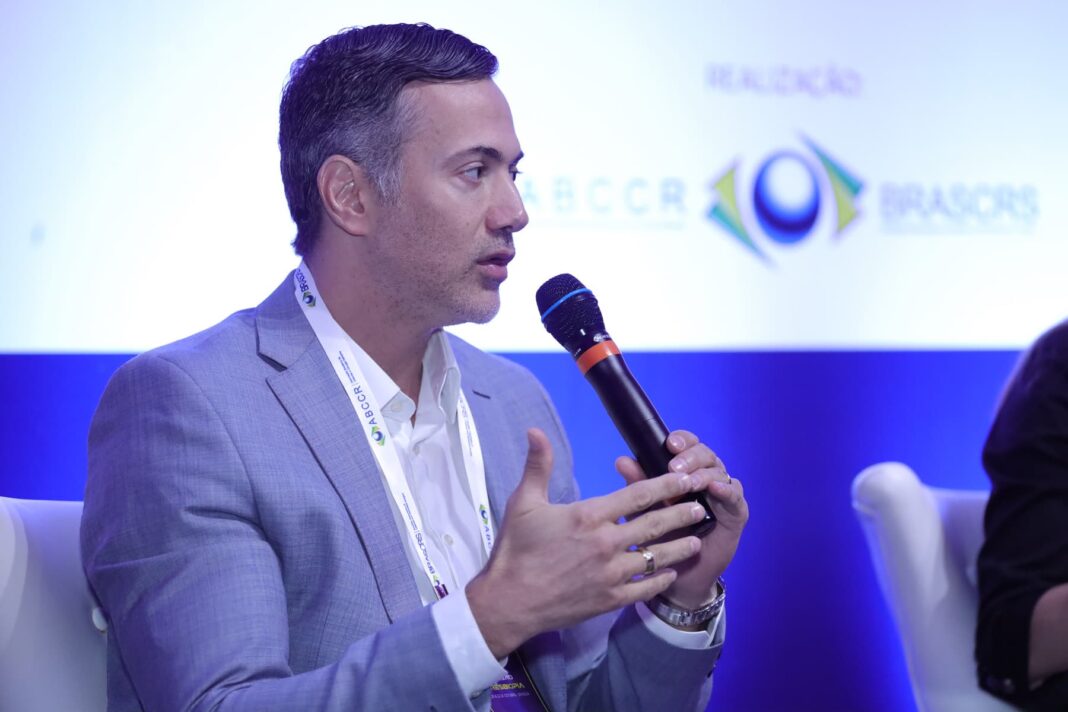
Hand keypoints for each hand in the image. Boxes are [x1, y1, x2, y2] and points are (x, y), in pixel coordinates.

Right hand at [466, 428, 710, 657]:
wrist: (509, 602)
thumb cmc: (515, 550)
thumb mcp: (523, 502)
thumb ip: (538, 466)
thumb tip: (535, 431)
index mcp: (589, 516)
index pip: (637, 495)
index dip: (666, 485)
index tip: (685, 478)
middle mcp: (606, 544)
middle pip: (654, 524)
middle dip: (681, 514)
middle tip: (700, 506)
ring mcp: (611, 574)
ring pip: (656, 557)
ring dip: (678, 547)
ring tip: (696, 540)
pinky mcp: (610, 599)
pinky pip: (644, 588)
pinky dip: (660, 579)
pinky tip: (670, 573)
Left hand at [616, 430, 748, 609]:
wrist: (678, 575)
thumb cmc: (661, 538)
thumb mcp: (645, 510)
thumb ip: (638, 485)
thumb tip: (622, 461)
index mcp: (686, 471)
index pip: (688, 445)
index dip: (682, 440)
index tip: (670, 443)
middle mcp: (707, 477)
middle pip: (705, 454)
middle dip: (691, 456)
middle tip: (675, 466)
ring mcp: (723, 494)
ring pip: (719, 472)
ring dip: (704, 474)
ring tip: (690, 482)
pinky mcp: (736, 513)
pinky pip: (735, 497)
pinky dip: (726, 490)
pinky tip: (714, 489)